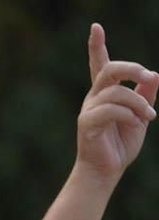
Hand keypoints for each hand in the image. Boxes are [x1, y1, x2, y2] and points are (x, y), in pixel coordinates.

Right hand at [76, 25, 158, 184]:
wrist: (106, 171)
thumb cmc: (120, 145)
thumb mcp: (141, 116)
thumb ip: (146, 96)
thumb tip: (154, 75)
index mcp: (105, 94)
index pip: (100, 64)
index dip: (97, 45)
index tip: (96, 27)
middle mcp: (94, 98)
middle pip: (111, 69)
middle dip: (133, 69)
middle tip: (149, 78)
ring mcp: (88, 110)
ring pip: (117, 92)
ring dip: (139, 102)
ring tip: (149, 117)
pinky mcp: (87, 124)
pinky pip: (113, 110)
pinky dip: (131, 114)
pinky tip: (138, 123)